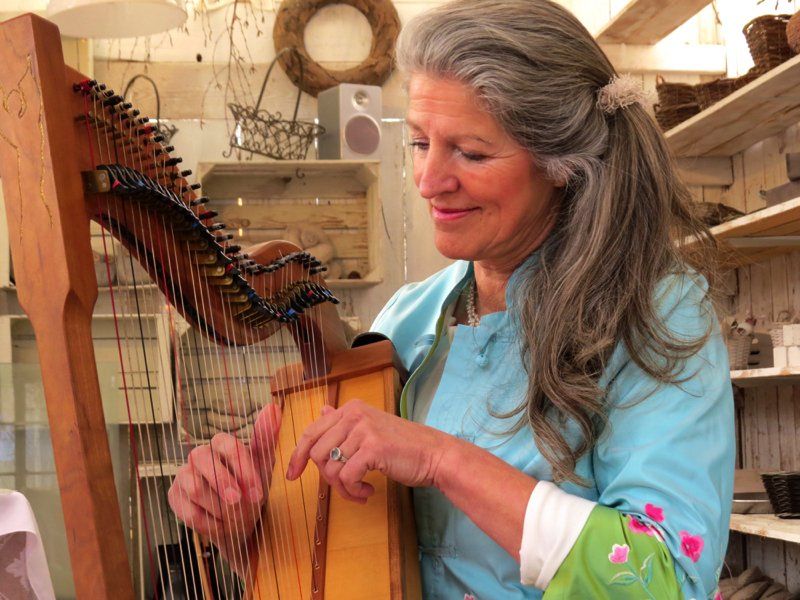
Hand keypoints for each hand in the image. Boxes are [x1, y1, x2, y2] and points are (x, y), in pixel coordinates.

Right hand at [168, 404, 280, 574]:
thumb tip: (272, 407)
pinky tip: (218, 523)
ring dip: (218, 507)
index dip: (243, 470)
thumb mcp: (264, 466)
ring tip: (232, 515)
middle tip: (238, 501)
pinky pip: (187, 510)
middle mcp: (200, 454)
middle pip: (203, 459)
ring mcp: (184, 474)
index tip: (257, 493)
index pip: (228, 446)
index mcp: (222, 444)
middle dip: (223, 483)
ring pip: (194, 487)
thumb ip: (265, 437)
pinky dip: (207, 522)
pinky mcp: (174, 496)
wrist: (240, 522)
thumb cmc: (251, 488)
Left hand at [286, 400, 450, 502]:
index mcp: (351, 408)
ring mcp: (363, 430)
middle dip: (326, 478)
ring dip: (343, 488)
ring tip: (359, 491)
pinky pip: (346, 477)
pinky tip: (368, 491)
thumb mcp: (371, 428)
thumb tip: (321, 412)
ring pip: (330, 468)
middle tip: (345, 487)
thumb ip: (344, 422)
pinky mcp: (372, 448)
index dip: (297, 456)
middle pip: (316, 452)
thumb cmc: (403, 446)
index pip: (311, 432)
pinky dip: (353, 490)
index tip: (292, 475)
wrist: (433, 454)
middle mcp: (354, 414)